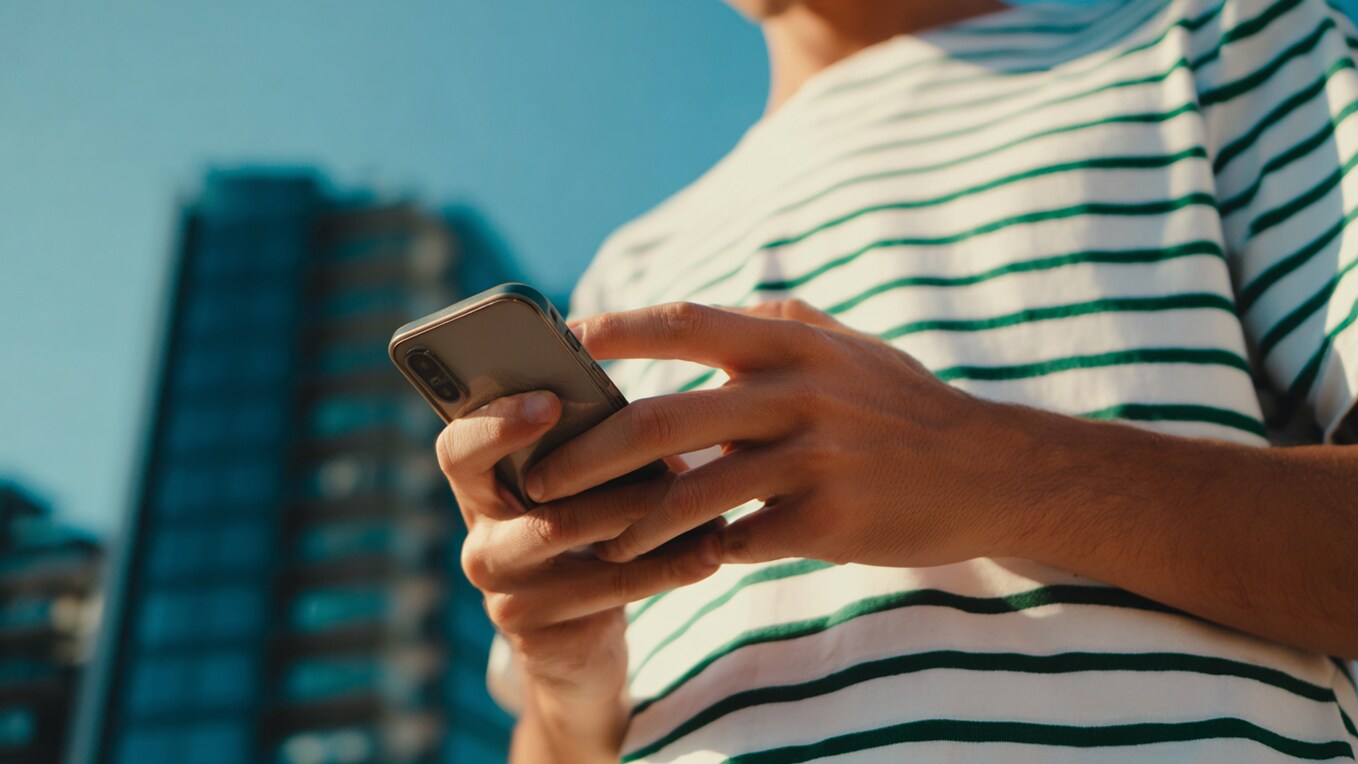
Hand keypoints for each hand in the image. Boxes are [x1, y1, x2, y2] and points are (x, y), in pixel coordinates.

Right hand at [436, 391, 721, 757]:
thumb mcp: (580, 491)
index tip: (550, 402)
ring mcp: (502, 590)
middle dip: (611, 474)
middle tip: (674, 463)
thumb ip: (590, 453)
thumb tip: (646, 420)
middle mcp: (478, 539)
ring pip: (577, 536)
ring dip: (651, 516)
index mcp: (478, 487)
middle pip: (535, 495)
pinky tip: (710, 551)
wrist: (576, 641)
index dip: (497, 422)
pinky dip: (668, 566)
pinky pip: (609, 588)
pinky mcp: (535, 629)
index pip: (459, 447)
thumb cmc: (588, 533)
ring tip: (709, 504)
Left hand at [525, 300, 1021, 567]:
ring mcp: (814, 461)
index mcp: (794, 345)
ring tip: (597, 539)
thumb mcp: (848, 347)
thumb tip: (705, 312)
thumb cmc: (905, 406)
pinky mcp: (828, 522)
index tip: (563, 342)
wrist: (991, 470)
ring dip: (632, 523)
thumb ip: (779, 324)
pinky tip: (679, 563)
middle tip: (542, 477)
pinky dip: (701, 554)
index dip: (618, 331)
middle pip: (664, 418)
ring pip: (692, 495)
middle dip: (590, 452)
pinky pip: (740, 542)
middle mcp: (799, 394)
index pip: (687, 322)